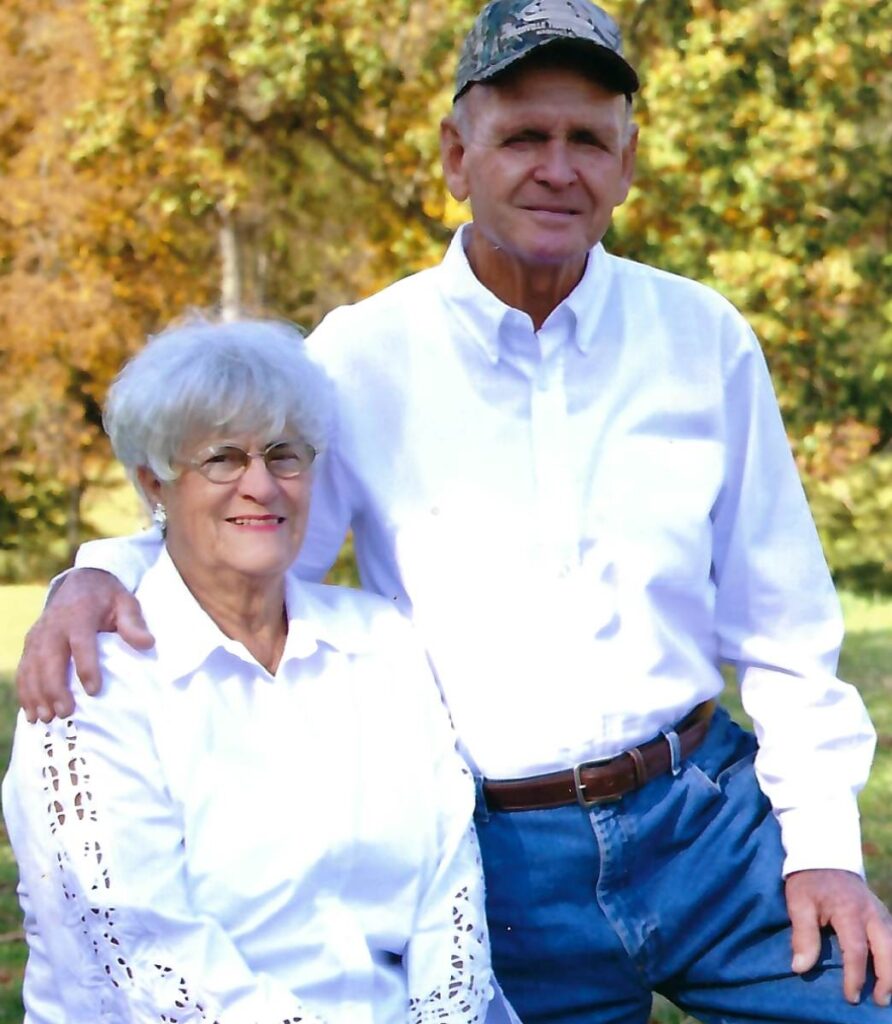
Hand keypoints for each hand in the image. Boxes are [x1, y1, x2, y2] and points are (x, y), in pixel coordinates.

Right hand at [15, 569, 153, 723]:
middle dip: (55, 688)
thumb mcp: (126, 603)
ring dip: (37, 694)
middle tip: (65, 713)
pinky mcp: (31, 643)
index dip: (86, 667)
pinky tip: (31, 712)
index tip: (94, 691)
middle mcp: (54, 625)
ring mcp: (39, 635)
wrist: (82, 581)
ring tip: (46, 718)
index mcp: (79, 615)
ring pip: (32, 667)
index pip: (81, 643)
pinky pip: (24, 669)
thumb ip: (133, 624)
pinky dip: (25, 691)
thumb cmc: (108, 597)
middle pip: (50, 659)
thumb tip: (148, 643)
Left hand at [786, 868, 891, 1005]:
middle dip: (887, 978)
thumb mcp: (799, 903)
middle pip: (887, 950)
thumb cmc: (809, 881)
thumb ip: (803, 935)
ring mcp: (880, 912)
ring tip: (886, 992)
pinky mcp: (881, 913)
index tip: (850, 997)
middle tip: (879, 1001)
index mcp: (850, 911)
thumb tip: (800, 968)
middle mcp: (871, 913)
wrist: (822, 855)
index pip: (856, 951)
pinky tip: (887, 969)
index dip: (855, 977)